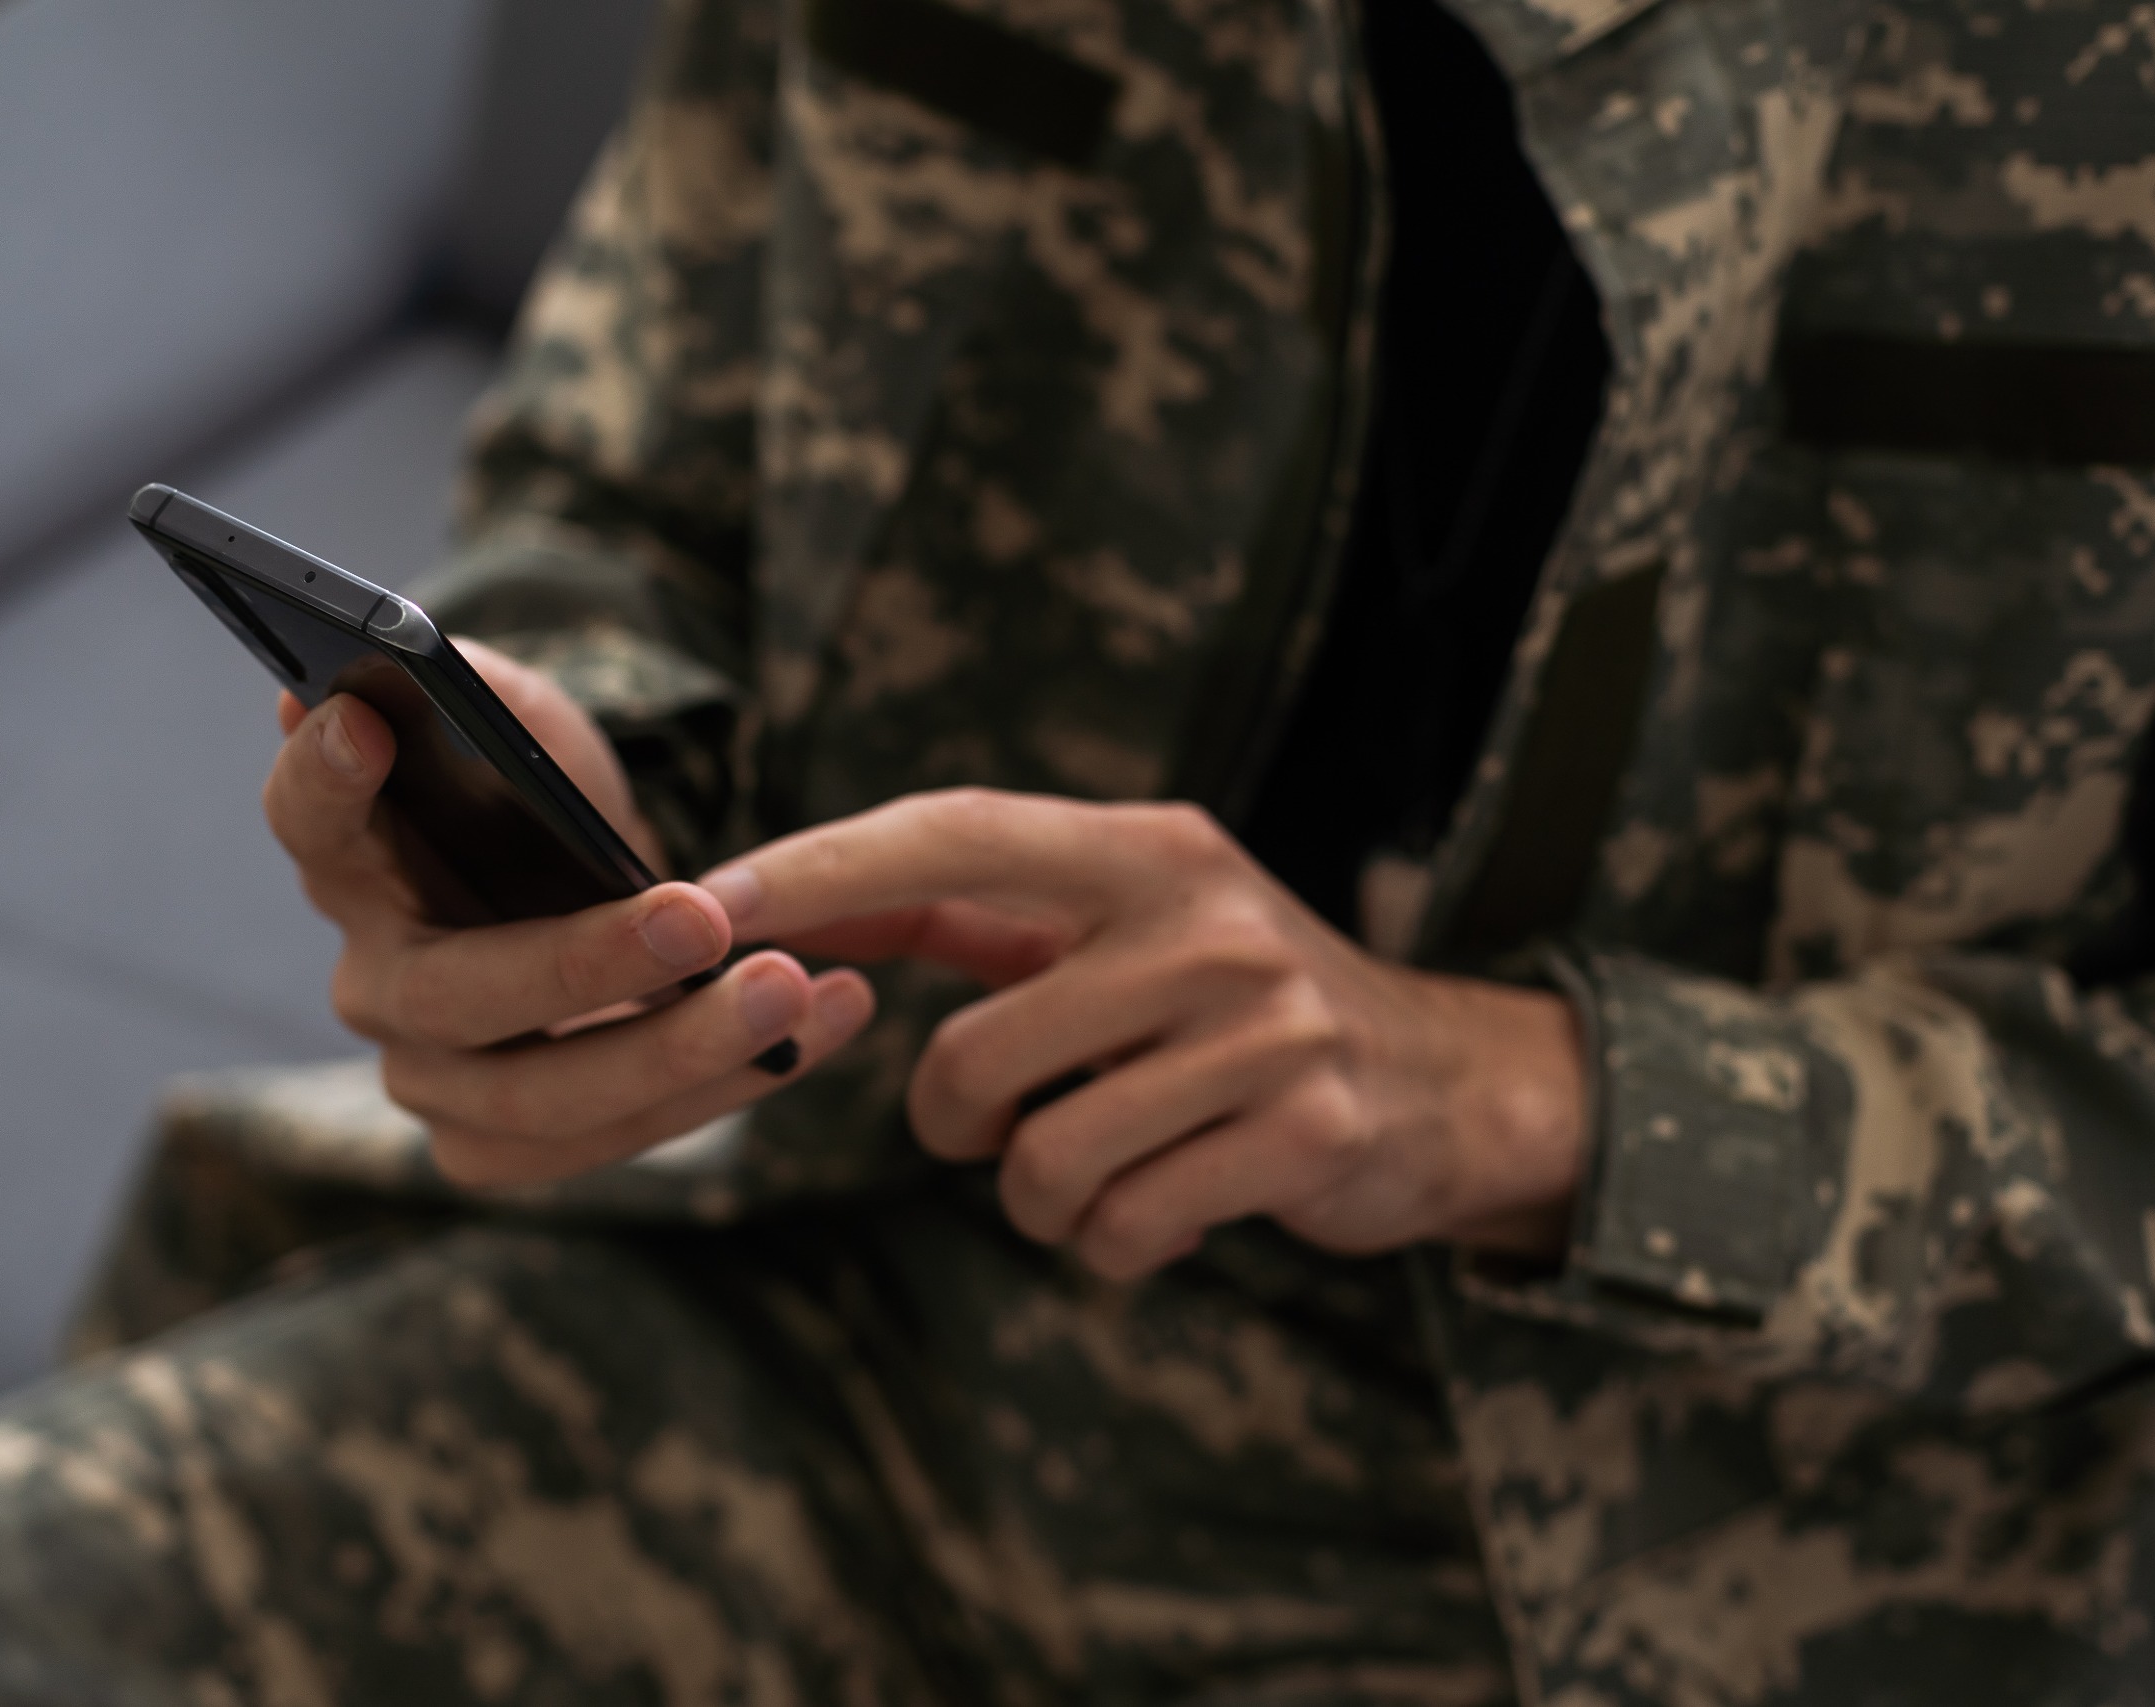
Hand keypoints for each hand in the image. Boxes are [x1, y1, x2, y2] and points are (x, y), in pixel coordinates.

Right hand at [265, 640, 874, 1186]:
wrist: (603, 904)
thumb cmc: (555, 805)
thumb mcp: (534, 726)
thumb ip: (485, 693)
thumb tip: (425, 656)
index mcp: (352, 856)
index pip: (307, 813)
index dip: (323, 774)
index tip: (367, 724)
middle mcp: (372, 979)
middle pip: (453, 993)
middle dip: (587, 964)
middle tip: (703, 918)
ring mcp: (429, 1078)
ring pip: (537, 1097)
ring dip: (677, 1050)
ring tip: (793, 988)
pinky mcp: (500, 1145)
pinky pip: (605, 1142)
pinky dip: (716, 1090)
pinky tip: (813, 1032)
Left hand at [700, 789, 1584, 1278]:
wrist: (1449, 1084)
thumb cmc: (1240, 1002)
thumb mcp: (1132, 921)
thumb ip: (982, 913)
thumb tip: (793, 907)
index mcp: (1144, 850)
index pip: (951, 835)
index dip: (822, 871)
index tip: (706, 905)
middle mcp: (1204, 921)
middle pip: (972, 1051)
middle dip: (957, 1124)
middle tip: (1007, 1125)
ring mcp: (1262, 1028)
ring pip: (1041, 1157)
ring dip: (1044, 1195)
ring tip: (1109, 1165)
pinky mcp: (1304, 1132)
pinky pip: (1123, 1226)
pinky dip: (1117, 1242)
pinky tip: (1173, 1205)